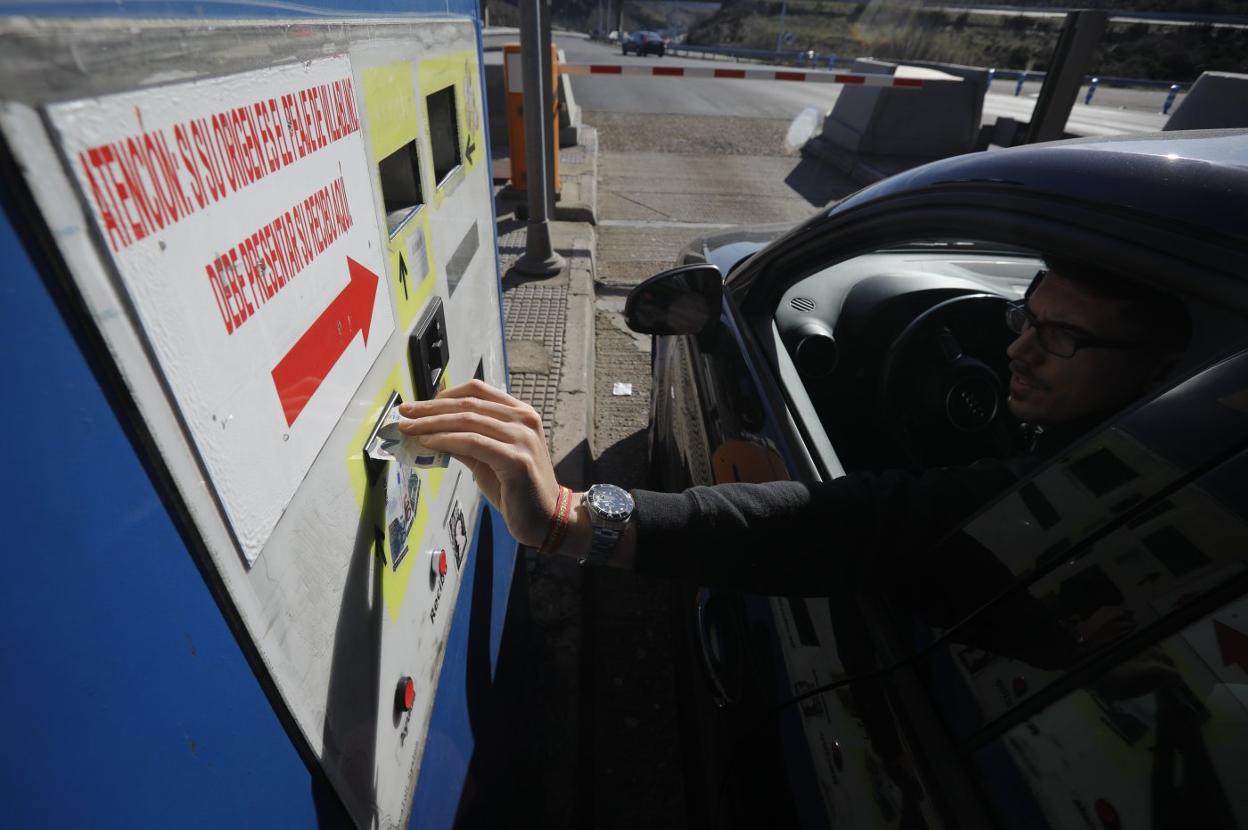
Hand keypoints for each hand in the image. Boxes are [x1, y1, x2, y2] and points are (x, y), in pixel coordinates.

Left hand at [397, 380, 560, 547]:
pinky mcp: (516, 459)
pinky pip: (473, 443)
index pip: (478, 391)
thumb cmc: (518, 489)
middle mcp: (524, 420)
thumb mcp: (488, 458)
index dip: (445, 394)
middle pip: (468, 404)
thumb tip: (430, 431)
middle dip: (430, 408)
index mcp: (520, 413)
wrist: (546, 518)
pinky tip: (428, 443)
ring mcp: (522, 438)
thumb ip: (466, 441)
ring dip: (432, 423)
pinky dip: (447, 440)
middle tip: (404, 413)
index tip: (420, 405)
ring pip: (468, 421)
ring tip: (409, 428)